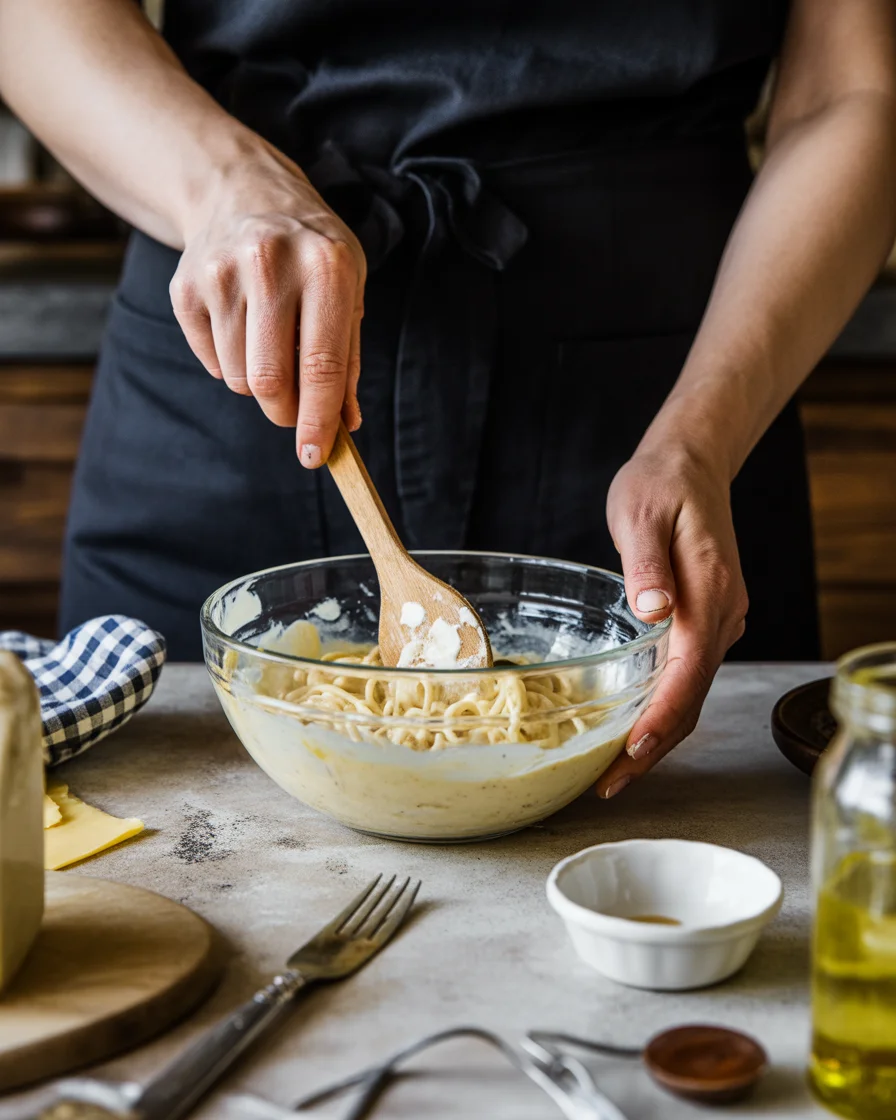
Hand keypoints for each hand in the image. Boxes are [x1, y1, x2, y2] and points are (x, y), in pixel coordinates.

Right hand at [169, 138, 366, 465]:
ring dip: (258, 384)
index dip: (318, 420)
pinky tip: (242, 326)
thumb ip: (347, 361)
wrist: (243, 190)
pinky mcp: (185, 287)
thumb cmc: (310, 251)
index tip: (315, 456)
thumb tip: (344, 426)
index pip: (321, 365)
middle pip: (269, 381)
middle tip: (294, 409)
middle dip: (285, 412)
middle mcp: (270, 264)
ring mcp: (220, 272)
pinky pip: (211, 362)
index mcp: (325, 265)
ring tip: (271, 345)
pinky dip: (230, 362)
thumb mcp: (348, 290)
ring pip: (238, 378)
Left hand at [596, 445, 748, 797]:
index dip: (661, 717)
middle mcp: (722, 615)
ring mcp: (718, 621)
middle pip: (692, 697)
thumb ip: (648, 562)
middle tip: (609, 783)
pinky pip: (687, 677)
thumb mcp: (644, 512)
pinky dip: (662, 709)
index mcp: (710, 593)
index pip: (689, 671)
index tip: (632, 751)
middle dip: (653, 746)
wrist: (691, 465)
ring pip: (691, 693)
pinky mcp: (705, 621)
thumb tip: (653, 610)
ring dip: (657, 736)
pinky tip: (632, 728)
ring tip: (614, 772)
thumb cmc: (662, 484)